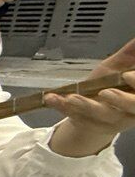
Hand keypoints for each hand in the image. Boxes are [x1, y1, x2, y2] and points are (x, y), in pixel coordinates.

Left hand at [45, 38, 134, 156]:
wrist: (92, 113)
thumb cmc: (112, 87)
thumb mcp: (119, 67)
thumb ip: (130, 54)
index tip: (127, 75)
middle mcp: (127, 110)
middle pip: (131, 107)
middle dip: (120, 100)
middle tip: (106, 92)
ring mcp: (105, 119)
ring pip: (100, 114)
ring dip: (85, 105)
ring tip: (72, 97)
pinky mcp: (84, 122)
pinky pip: (72, 114)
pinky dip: (60, 105)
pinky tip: (51, 97)